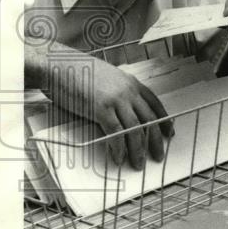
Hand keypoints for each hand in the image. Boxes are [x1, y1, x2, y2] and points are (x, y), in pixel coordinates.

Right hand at [41, 50, 171, 169]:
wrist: (58, 65)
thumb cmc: (78, 72)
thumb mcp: (107, 79)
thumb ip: (118, 93)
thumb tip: (122, 113)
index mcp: (131, 82)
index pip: (155, 103)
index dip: (164, 120)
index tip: (169, 133)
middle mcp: (128, 91)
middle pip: (149, 119)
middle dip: (156, 140)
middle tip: (158, 156)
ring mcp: (116, 99)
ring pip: (135, 128)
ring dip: (138, 149)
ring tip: (138, 163)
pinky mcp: (101, 108)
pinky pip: (115, 132)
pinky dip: (118, 147)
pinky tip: (119, 158)